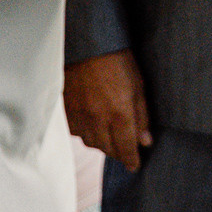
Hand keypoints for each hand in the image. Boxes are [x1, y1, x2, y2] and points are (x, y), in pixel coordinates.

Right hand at [64, 50, 152, 170]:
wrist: (86, 45)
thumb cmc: (117, 60)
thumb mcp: (138, 85)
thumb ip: (141, 116)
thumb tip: (145, 141)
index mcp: (119, 113)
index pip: (126, 148)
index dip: (131, 160)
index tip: (134, 166)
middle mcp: (97, 119)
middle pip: (108, 149)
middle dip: (118, 152)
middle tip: (125, 150)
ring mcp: (79, 116)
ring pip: (91, 143)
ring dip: (103, 144)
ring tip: (111, 136)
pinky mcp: (66, 112)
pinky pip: (77, 133)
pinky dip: (86, 133)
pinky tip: (93, 124)